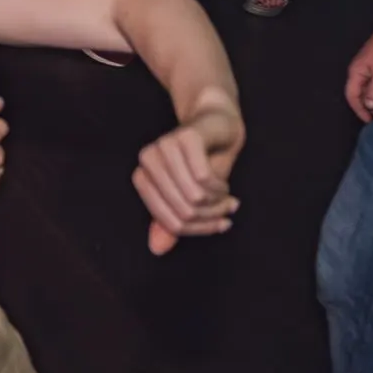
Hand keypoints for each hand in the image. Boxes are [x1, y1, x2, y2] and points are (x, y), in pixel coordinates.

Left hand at [135, 104, 243, 254]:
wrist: (217, 124)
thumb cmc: (203, 163)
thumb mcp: (189, 197)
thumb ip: (172, 221)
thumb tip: (156, 249)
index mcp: (142, 176)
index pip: (169, 222)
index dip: (198, 230)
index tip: (221, 225)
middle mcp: (147, 160)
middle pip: (183, 212)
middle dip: (212, 217)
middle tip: (229, 209)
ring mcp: (163, 146)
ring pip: (194, 197)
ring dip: (218, 202)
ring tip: (227, 196)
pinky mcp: (184, 137)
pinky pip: (204, 178)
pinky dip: (220, 186)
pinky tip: (224, 182)